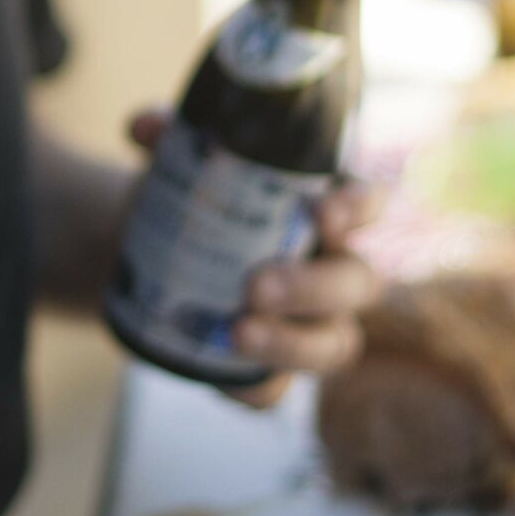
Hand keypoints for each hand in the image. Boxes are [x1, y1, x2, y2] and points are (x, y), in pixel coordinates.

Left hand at [126, 112, 380, 408]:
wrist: (150, 258)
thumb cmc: (193, 203)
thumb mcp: (183, 168)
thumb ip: (171, 141)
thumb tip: (145, 125)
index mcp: (325, 214)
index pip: (369, 206)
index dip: (359, 208)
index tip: (322, 211)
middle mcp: (332, 270)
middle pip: (357, 283)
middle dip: (313, 286)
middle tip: (257, 284)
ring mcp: (310, 326)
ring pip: (333, 346)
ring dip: (291, 342)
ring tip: (237, 332)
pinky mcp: (272, 370)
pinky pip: (277, 391)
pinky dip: (254, 387)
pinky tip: (222, 378)